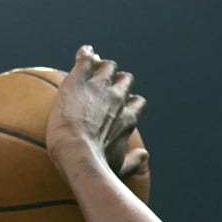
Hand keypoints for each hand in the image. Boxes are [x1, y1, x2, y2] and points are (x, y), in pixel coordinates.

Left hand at [45, 45, 147, 179]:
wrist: (77, 153)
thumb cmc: (97, 166)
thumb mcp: (119, 168)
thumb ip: (134, 162)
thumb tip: (145, 156)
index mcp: (128, 118)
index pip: (136, 103)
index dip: (129, 102)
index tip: (121, 106)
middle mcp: (118, 98)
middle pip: (125, 80)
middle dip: (117, 81)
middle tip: (104, 85)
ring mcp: (99, 86)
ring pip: (108, 66)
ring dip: (102, 67)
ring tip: (92, 68)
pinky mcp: (80, 79)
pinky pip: (86, 58)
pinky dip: (85, 54)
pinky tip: (83, 53)